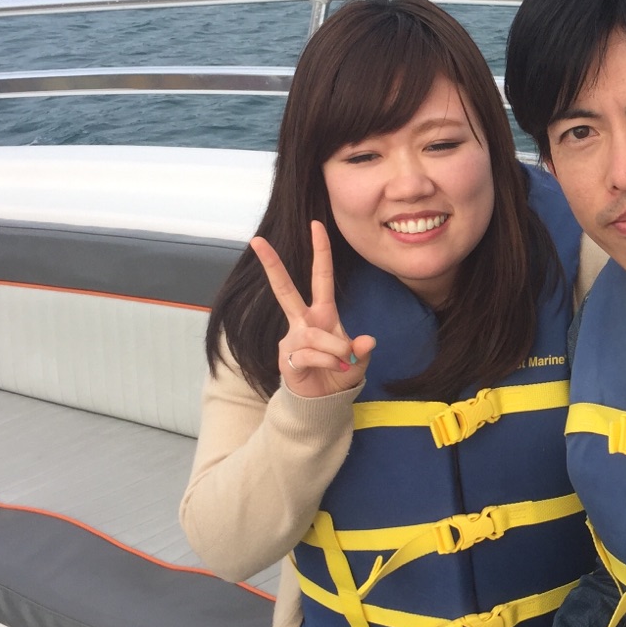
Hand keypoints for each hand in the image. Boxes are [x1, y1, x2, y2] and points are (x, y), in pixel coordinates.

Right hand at [250, 220, 375, 398]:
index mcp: (322, 314)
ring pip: (315, 335)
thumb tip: (368, 340)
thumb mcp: (359, 362)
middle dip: (272, 265)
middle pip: (285, 289)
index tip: (317, 225)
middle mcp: (303, 322)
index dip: (320, 251)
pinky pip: (311, 355)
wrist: (323, 401)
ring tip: (343, 363)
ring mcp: (292, 339)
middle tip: (257, 240)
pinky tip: (331, 370)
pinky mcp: (287, 358)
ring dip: (335, 350)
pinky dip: (327, 363)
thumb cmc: (339, 374)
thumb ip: (363, 351)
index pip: (320, 277)